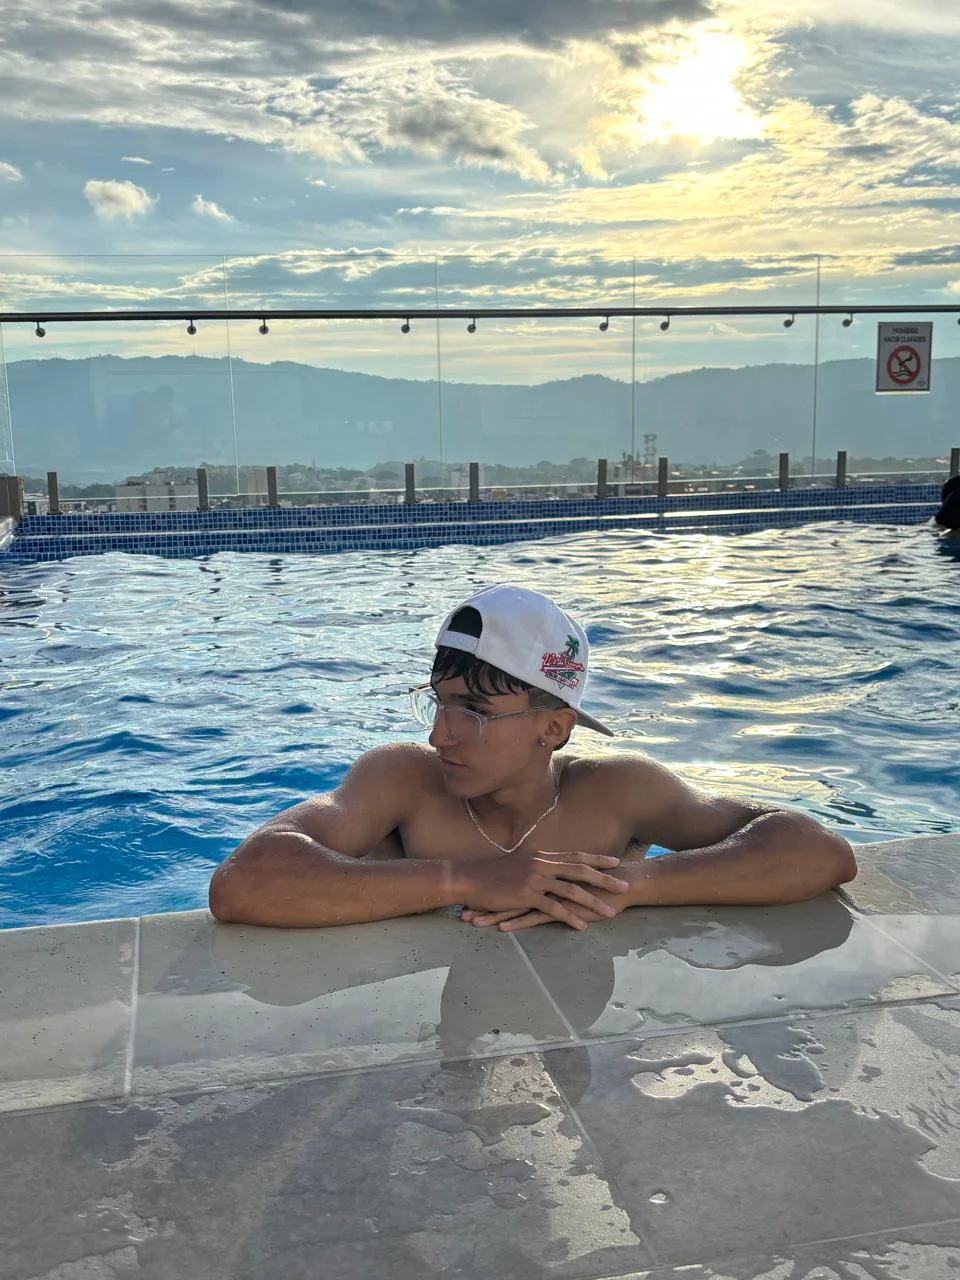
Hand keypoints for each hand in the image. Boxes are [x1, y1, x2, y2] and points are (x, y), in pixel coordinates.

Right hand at [459, 851, 629, 930]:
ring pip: (571, 891)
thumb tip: (551, 869)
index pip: (575, 856)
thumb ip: (537, 865)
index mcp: (541, 857)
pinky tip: (582, 926)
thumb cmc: (492, 873)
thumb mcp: (518, 864)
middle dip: (605, 879)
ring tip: (611, 912)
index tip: (615, 862)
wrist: (469, 877)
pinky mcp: (526, 896)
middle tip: (624, 886)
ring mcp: (535, 880)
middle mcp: (542, 865)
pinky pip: (553, 908)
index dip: (596, 859)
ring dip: (594, 902)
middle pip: (580, 870)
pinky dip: (569, 918)